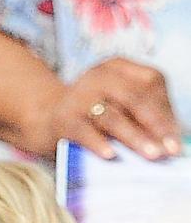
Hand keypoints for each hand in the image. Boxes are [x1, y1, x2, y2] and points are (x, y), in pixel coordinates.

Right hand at [43, 57, 179, 160]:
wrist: (47, 117)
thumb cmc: (94, 112)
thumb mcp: (120, 102)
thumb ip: (143, 114)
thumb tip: (171, 139)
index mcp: (117, 67)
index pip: (151, 83)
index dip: (167, 109)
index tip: (175, 137)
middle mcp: (97, 76)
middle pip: (133, 98)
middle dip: (155, 125)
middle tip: (169, 149)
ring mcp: (78, 95)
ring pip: (112, 117)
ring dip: (134, 137)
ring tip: (151, 155)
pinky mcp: (63, 117)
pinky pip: (84, 131)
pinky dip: (98, 143)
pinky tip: (110, 155)